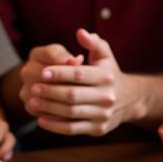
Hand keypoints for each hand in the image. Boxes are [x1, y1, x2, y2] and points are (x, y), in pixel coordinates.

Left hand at [21, 29, 137, 135]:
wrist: (130, 100)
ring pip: (71, 113)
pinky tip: (41, 120)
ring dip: (50, 108)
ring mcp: (103, 114)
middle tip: (33, 88)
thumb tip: (80, 32)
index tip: (43, 72)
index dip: (60, 73)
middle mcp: (107, 96)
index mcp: (106, 76)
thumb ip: (93, 42)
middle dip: (51, 92)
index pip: (79, 74)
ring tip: (32, 102)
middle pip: (73, 95)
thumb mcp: (105, 55)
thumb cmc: (109, 73)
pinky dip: (56, 126)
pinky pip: (73, 129)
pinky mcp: (98, 129)